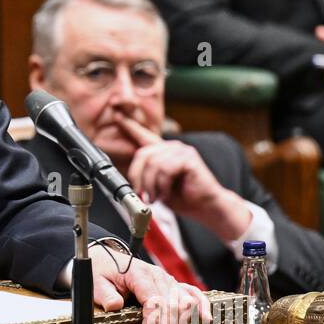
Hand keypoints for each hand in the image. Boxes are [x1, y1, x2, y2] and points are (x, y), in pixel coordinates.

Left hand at [85, 246, 211, 323]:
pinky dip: (201, 306)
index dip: (153, 322)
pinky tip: (206, 320)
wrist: (106, 259)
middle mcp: (158, 276)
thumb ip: (105, 295)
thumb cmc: (102, 272)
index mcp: (139, 274)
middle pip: (172, 305)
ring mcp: (167, 280)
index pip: (154, 300)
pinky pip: (192, 293)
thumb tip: (115, 306)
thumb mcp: (95, 282)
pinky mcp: (172, 285)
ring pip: (184, 303)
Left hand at [119, 118, 251, 240]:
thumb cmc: (184, 197)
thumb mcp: (157, 186)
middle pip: (143, 155)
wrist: (206, 207)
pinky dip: (163, 185)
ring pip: (153, 164)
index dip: (129, 126)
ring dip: (151, 185)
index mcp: (163, 152)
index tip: (116, 116)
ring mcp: (181, 151)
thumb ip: (146, 176)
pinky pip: (165, 169)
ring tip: (157, 197)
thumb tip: (130, 179)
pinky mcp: (189, 158)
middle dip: (138, 177)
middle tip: (143, 194)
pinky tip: (167, 193)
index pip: (144, 136)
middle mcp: (172, 147)